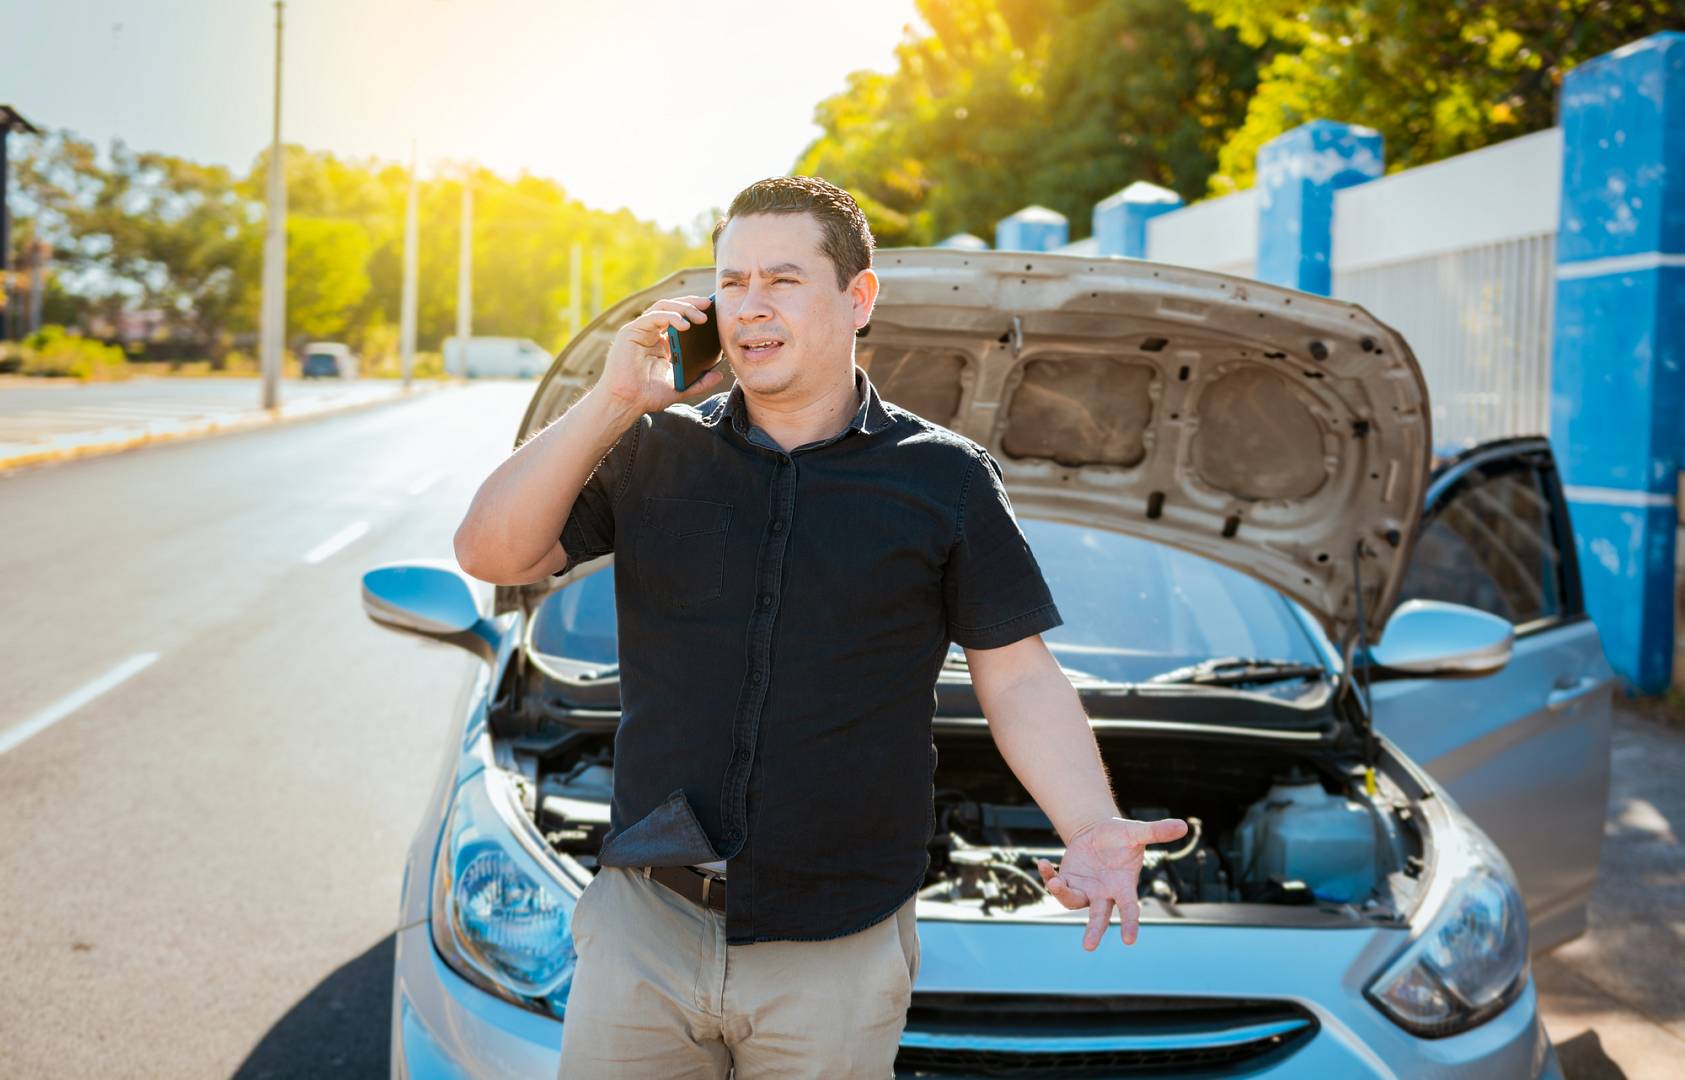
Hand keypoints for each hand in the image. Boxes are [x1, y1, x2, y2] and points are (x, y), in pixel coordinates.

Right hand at [591, 294, 724, 416]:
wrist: (627, 403)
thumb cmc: (648, 396)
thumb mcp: (681, 388)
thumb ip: (700, 382)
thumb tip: (719, 375)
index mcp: (661, 342)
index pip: (678, 318)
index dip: (694, 311)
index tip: (713, 311)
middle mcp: (650, 333)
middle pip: (672, 308)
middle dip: (691, 304)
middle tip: (708, 305)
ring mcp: (640, 331)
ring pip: (663, 307)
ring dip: (683, 308)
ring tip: (701, 317)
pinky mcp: (631, 332)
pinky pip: (653, 317)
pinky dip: (670, 317)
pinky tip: (684, 325)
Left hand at [1036, 816, 1188, 949]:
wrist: (1097, 832)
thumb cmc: (1121, 836)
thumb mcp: (1137, 832)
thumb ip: (1157, 832)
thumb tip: (1184, 825)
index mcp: (1123, 886)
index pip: (1130, 909)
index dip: (1131, 924)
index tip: (1130, 940)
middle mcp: (1104, 894)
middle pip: (1099, 917)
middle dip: (1094, 931)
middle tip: (1089, 946)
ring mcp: (1085, 890)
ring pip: (1073, 902)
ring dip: (1063, 894)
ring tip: (1054, 882)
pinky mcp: (1069, 881)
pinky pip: (1057, 885)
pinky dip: (1048, 878)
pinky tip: (1042, 864)